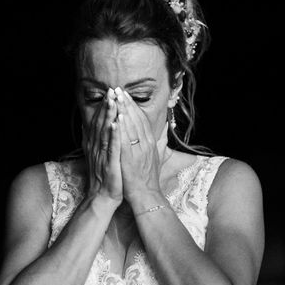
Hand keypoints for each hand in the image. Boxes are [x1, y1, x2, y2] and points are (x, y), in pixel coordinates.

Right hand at [83, 89, 121, 202]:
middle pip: (101, 123)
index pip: (100, 122)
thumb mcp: (101, 154)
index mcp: (96, 144)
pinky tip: (115, 124)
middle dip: (107, 106)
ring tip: (112, 101)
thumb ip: (98, 139)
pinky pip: (111, 147)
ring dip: (109, 116)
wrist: (103, 196)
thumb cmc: (106, 175)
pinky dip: (113, 135)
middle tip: (111, 90)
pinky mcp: (109, 164)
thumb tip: (93, 125)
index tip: (110, 92)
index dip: (104, 107)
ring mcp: (102, 155)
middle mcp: (96, 147)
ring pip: (105, 132)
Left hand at [113, 87, 165, 201]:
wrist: (147, 196)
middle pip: (137, 120)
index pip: (142, 120)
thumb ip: (161, 141)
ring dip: (124, 111)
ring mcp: (139, 152)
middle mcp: (146, 145)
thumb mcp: (157, 157)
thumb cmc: (148, 178)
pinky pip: (126, 142)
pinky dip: (122, 130)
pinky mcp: (131, 160)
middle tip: (118, 89)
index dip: (134, 106)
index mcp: (151, 143)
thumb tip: (167, 128)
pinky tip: (117, 118)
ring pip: (132, 127)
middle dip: (127, 103)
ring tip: (117, 97)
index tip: (126, 95)